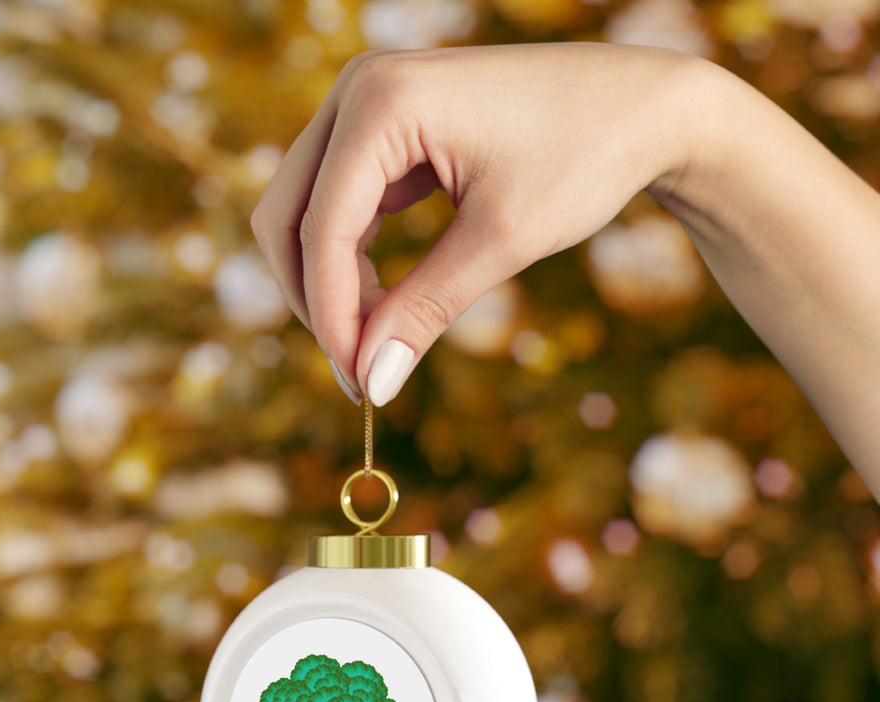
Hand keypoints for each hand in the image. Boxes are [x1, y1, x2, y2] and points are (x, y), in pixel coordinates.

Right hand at [251, 43, 697, 404]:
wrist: (643, 106)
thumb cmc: (584, 156)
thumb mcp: (501, 242)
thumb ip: (425, 311)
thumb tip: (373, 383)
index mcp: (381, 102)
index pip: (321, 230)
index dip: (332, 317)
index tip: (360, 384)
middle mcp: (358, 90)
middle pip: (286, 216)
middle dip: (315, 300)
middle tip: (359, 370)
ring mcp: (367, 105)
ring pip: (305, 213)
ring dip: (330, 283)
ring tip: (379, 341)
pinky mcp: (385, 128)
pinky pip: (340, 203)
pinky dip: (352, 259)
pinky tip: (386, 303)